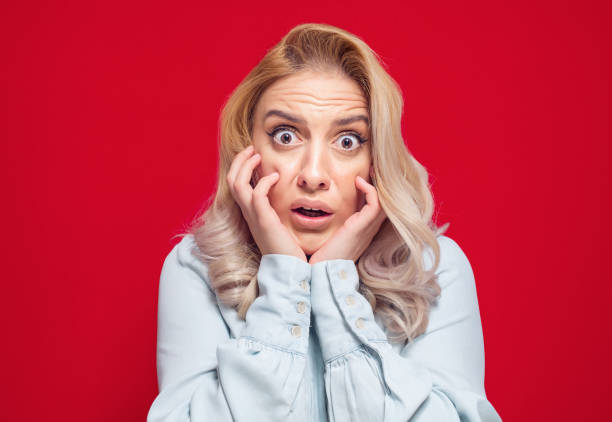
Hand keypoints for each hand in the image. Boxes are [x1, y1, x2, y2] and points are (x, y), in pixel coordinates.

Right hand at [227, 145, 306, 261]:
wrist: (291, 269)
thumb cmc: (290, 248)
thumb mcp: (281, 224)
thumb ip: (280, 209)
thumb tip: (289, 195)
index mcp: (252, 213)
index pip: (237, 186)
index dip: (241, 168)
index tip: (254, 155)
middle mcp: (249, 214)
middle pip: (232, 181)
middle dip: (239, 162)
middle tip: (252, 149)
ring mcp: (254, 217)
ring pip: (238, 185)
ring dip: (246, 167)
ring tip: (258, 155)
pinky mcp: (264, 221)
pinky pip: (256, 196)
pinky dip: (264, 183)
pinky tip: (275, 177)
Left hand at [309, 174, 386, 264]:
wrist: (321, 272)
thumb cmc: (321, 257)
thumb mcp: (328, 237)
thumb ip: (330, 225)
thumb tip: (319, 212)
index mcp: (362, 231)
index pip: (376, 208)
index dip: (374, 191)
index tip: (363, 177)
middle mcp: (368, 229)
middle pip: (385, 203)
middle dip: (381, 185)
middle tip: (373, 170)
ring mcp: (367, 228)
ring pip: (384, 202)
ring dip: (378, 185)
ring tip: (370, 171)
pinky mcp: (362, 227)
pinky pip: (375, 204)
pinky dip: (369, 190)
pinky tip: (358, 181)